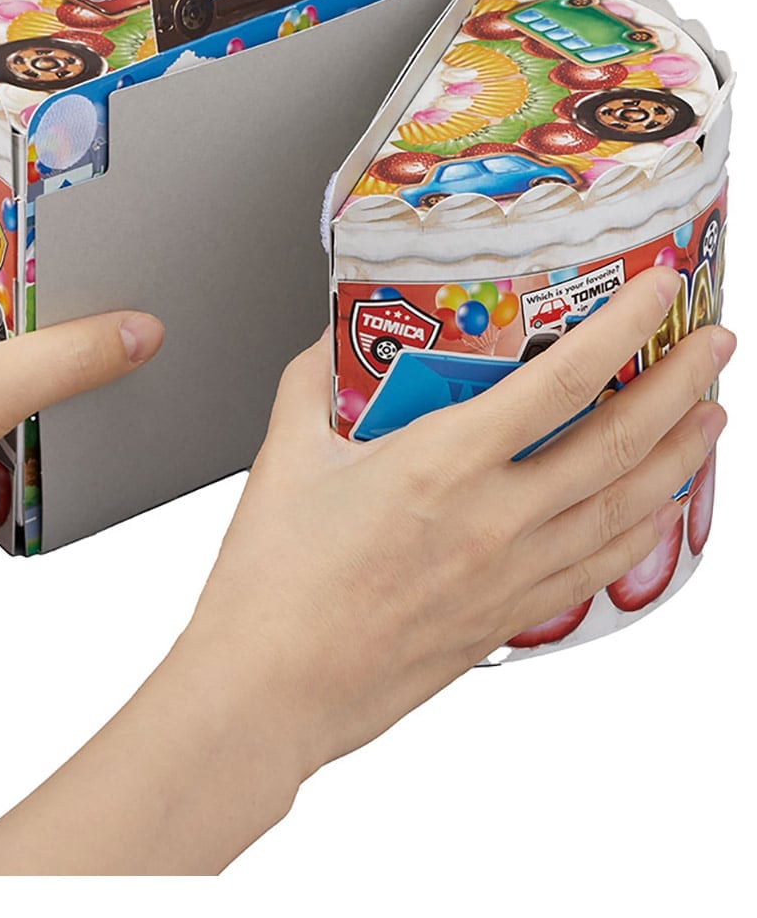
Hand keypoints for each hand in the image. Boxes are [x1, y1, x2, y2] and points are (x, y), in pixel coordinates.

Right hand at [0, 267, 732, 875]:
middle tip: (713, 346)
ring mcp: (507, 576)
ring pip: (625, 509)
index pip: (559, 381)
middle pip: (618, 443)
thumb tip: (331, 346)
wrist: (269, 689)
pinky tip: (658, 513)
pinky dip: (642, 533)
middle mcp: (492, 520)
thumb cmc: (272, 586)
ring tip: (710, 419)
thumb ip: (311, 385)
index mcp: (439, 466)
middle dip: (680, 385)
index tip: (653, 291)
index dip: (620, 328)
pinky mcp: (503, 621)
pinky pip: (596, 569)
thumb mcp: (283, 459)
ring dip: (679, 457)